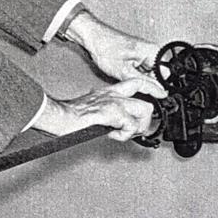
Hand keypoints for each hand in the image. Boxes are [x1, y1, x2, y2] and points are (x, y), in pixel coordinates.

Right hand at [31, 76, 166, 141]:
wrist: (57, 116)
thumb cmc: (69, 115)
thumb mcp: (92, 108)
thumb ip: (105, 111)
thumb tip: (113, 123)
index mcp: (109, 91)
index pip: (137, 83)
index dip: (152, 89)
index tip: (160, 96)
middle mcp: (114, 94)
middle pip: (146, 98)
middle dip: (146, 118)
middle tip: (136, 130)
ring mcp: (113, 102)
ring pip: (144, 110)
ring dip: (139, 127)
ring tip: (124, 133)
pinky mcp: (110, 113)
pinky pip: (130, 125)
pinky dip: (125, 134)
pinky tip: (112, 135)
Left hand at [61, 9, 159, 82]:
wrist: (93, 38)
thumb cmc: (105, 48)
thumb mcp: (125, 72)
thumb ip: (144, 83)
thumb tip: (159, 92)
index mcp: (154, 51)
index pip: (165, 77)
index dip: (156, 87)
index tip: (144, 90)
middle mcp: (152, 50)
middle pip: (157, 76)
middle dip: (145, 82)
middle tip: (129, 79)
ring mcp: (145, 53)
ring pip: (148, 75)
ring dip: (138, 78)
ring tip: (124, 72)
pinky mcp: (138, 56)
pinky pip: (142, 70)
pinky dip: (133, 74)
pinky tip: (124, 70)